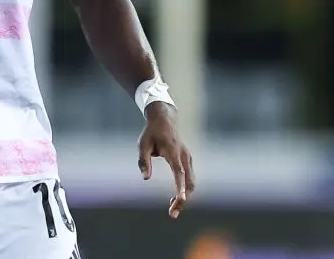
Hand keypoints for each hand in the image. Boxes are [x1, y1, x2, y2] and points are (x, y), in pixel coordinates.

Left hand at [138, 102, 194, 218]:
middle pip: (189, 182)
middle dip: (183, 199)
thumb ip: (143, 161)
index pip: (178, 172)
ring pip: (191, 182)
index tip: (181, 200)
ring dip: (185, 196)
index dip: (180, 187)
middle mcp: (184, 156)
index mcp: (173, 152)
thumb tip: (145, 178)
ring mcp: (188, 158)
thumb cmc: (152, 132)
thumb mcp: (142, 144)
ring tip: (172, 208)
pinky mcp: (188, 160)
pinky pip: (189, 178)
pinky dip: (185, 190)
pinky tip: (175, 198)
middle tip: (172, 214)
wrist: (165, 118)